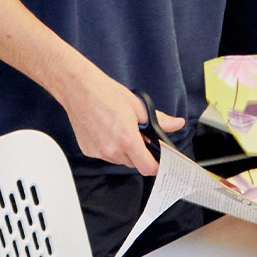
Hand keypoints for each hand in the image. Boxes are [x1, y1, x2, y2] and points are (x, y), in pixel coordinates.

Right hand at [58, 66, 183, 176]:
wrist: (79, 88)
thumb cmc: (106, 93)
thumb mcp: (138, 105)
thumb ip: (160, 120)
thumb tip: (177, 124)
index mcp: (128, 140)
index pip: (148, 168)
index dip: (156, 166)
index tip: (159, 160)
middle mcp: (112, 150)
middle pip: (134, 164)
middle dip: (140, 153)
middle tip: (139, 136)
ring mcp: (98, 152)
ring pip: (120, 160)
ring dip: (125, 151)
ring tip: (121, 130)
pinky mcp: (88, 150)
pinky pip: (106, 155)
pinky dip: (110, 147)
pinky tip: (107, 131)